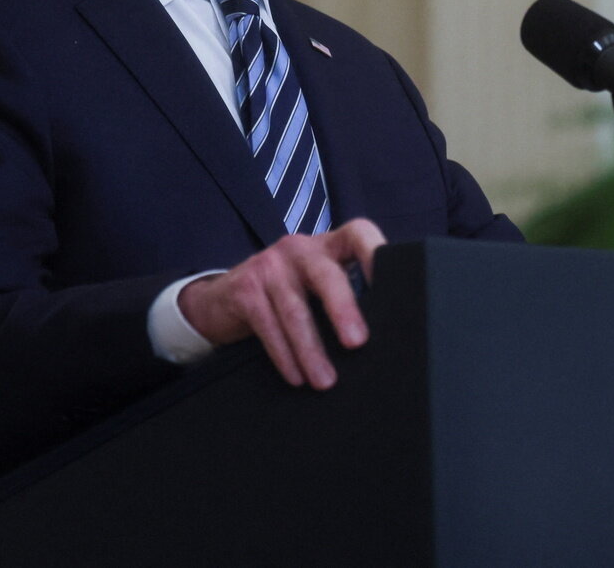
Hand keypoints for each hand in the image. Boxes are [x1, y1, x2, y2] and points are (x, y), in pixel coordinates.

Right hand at [177, 218, 385, 388]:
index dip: (375, 253)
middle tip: (357, 343)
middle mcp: (299, 249)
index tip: (392, 283)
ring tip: (326, 381)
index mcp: (326, 245)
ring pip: (296, 310)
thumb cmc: (283, 297)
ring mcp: (270, 266)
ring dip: (312, 350)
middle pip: (327, 275)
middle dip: (343, 309)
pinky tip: (296, 377)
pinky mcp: (245, 289)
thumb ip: (342, 295)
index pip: (357, 234)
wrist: (220, 300)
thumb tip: (384, 336)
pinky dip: (284, 356)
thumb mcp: (313, 287)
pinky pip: (269, 326)